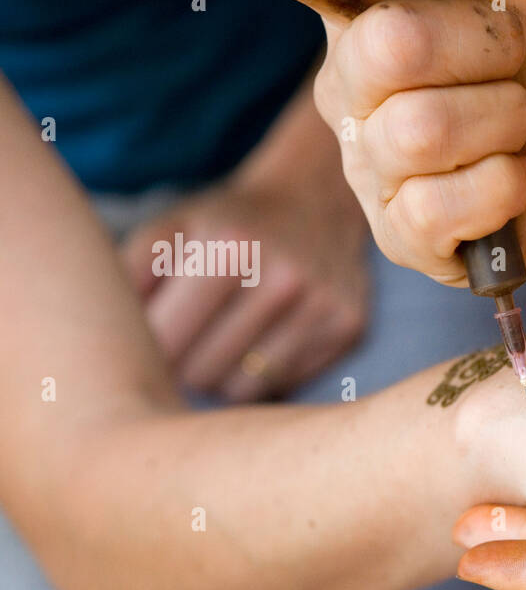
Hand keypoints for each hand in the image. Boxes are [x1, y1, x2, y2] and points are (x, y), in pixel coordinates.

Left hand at [120, 178, 369, 401]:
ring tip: (222, 348)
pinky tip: (264, 343)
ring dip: (222, 376)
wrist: (316, 199)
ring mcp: (321, 306)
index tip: (152, 345)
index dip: (149, 350)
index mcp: (228, 247)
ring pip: (242, 389)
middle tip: (188, 348)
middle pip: (202, 372)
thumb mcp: (172, 230)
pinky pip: (284, 386)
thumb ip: (130, 278)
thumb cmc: (228, 223)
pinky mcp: (348, 328)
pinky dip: (265, 375)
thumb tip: (113, 345)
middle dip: (185, 366)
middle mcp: (281, 278)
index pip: (166, 342)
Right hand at [256, 0, 525, 283]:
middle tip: (522, 61)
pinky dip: (501, 188)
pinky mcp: (412, 238)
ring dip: (503, 120)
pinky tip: (523, 180)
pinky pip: (430, 210)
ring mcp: (382, 167)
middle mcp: (361, 87)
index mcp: (376, 8)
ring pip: (414, 133)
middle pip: (379, 50)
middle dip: (484, 45)